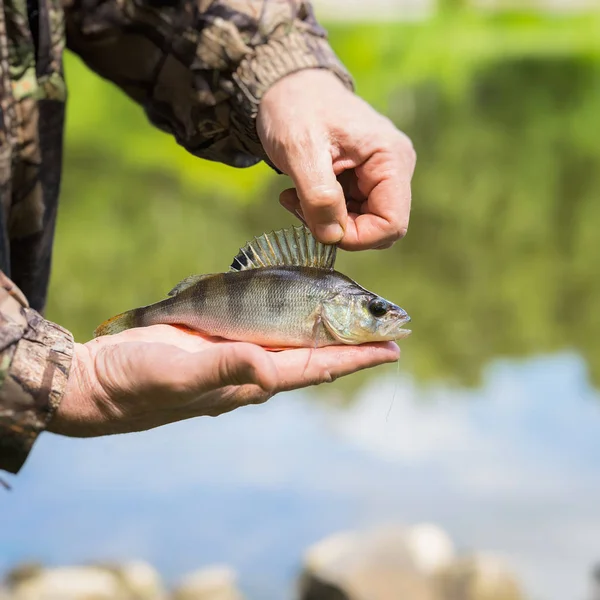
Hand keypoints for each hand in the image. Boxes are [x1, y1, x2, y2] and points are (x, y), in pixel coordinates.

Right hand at [48, 325, 399, 436]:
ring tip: (357, 315)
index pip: (317, 368)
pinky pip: (265, 325)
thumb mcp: (179, 376)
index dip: (356, 360)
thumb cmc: (137, 384)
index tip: (393, 351)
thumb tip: (269, 367)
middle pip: (315, 353)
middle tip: (389, 327)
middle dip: (353, 342)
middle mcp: (252, 368)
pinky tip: (302, 305)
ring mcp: (236, 352)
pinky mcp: (217, 339)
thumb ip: (224, 368)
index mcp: (251, 380)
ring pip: (294, 339)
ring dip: (328, 328)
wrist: (100, 380)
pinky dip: (291, 315)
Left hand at [257, 69, 415, 250]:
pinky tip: (302, 192)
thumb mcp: (300, 151)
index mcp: (391, 158)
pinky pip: (350, 214)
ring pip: (362, 224)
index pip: (391, 223)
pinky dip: (323, 212)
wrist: (286, 87)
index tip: (319, 224)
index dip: (357, 236)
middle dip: (338, 228)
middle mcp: (395, 169)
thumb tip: (332, 236)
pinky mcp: (364, 180)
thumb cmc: (295, 108)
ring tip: (297, 194)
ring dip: (326, 220)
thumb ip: (319, 197)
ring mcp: (380, 175)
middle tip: (301, 207)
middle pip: (378, 228)